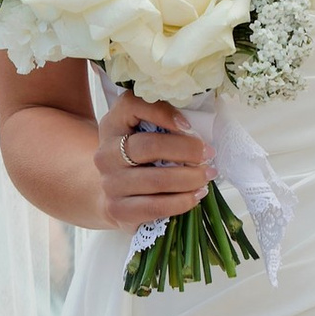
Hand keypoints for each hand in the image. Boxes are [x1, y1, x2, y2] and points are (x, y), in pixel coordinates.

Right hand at [93, 91, 211, 230]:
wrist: (114, 191)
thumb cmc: (138, 156)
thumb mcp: (142, 130)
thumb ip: (162, 120)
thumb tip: (197, 129)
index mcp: (113, 124)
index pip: (132, 106)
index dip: (163, 113)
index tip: (189, 125)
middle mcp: (106, 153)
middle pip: (149, 146)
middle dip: (186, 150)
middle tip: (209, 153)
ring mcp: (109, 183)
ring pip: (156, 180)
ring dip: (190, 178)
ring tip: (207, 176)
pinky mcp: (117, 209)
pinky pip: (155, 207)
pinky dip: (181, 202)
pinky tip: (196, 196)